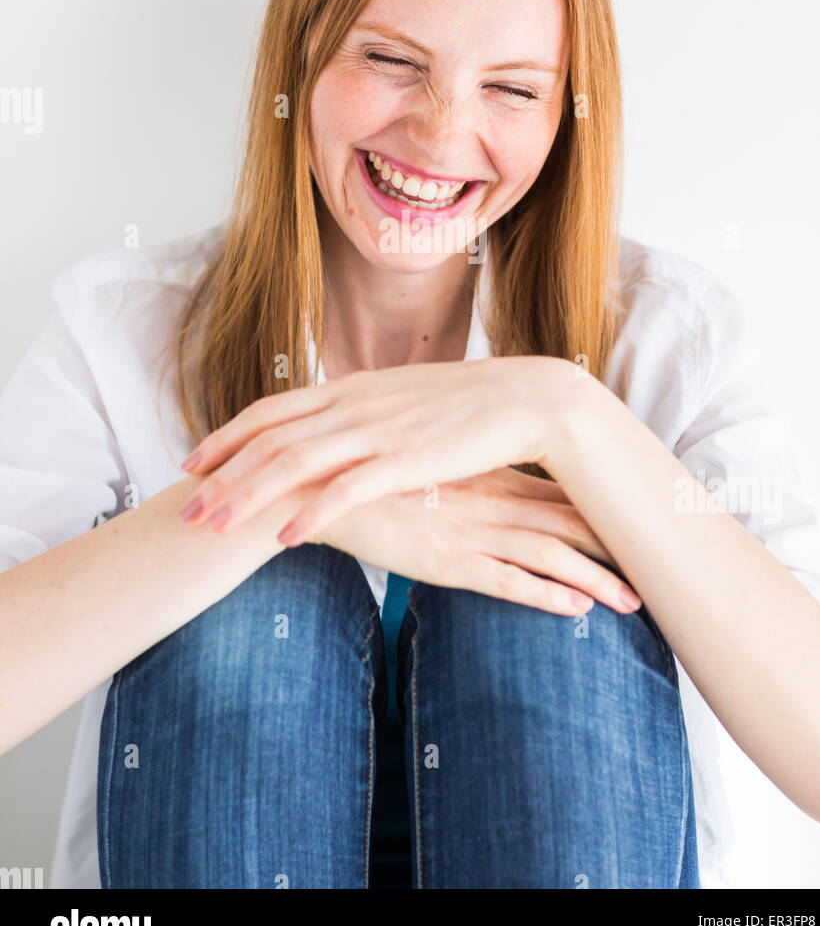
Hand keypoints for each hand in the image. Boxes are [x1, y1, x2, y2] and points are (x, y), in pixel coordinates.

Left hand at [178, 355, 581, 544]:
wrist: (530, 398)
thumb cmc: (472, 404)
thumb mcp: (406, 399)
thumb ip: (366, 412)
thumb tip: (337, 429)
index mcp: (352, 388)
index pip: (272, 409)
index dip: (227, 435)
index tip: (192, 460)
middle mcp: (355, 404)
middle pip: (269, 439)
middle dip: (220, 475)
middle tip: (183, 507)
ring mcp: (378, 430)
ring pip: (294, 463)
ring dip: (247, 496)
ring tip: (213, 527)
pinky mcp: (407, 460)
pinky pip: (346, 490)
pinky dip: (309, 512)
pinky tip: (284, 537)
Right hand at [238, 465, 640, 615]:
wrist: (304, 491)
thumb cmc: (359, 481)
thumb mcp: (415, 466)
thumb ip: (451, 472)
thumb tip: (476, 477)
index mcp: (480, 473)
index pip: (556, 489)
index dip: (601, 505)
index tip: (643, 519)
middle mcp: (482, 497)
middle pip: (566, 521)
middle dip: (616, 545)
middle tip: (663, 564)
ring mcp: (465, 528)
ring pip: (546, 555)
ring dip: (595, 580)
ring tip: (636, 603)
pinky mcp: (442, 559)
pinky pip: (504, 582)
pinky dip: (545, 596)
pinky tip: (578, 610)